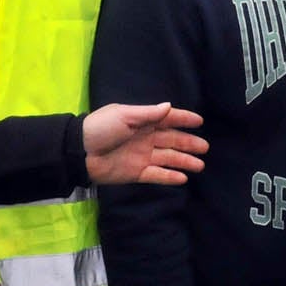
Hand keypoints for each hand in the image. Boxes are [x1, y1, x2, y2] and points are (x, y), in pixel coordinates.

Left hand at [83, 102, 208, 186]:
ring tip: (200, 165)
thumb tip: (169, 107)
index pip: (168, 119)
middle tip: (205, 147)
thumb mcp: (124, 116)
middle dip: (188, 143)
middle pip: (172, 140)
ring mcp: (142, 156)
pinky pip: (156, 175)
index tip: (200, 121)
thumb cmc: (101, 129)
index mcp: (142, 122)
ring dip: (184, 161)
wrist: (80, 152)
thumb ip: (148, 114)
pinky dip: (169, 176)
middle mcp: (145, 138)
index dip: (183, 119)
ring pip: (168, 158)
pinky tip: (182, 178)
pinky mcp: (136, 173)